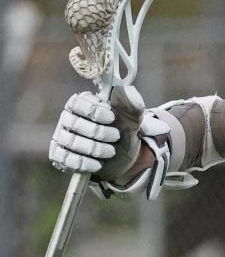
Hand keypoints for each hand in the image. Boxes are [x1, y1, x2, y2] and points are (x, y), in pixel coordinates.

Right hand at [49, 87, 171, 198]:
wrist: (123, 156)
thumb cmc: (123, 131)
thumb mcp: (131, 118)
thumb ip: (132, 104)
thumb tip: (129, 91)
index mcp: (81, 104)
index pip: (78, 103)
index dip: (94, 111)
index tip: (112, 117)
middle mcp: (67, 119)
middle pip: (74, 123)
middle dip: (99, 132)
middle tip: (116, 136)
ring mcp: (62, 137)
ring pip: (71, 142)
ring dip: (94, 148)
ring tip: (111, 151)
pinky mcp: (60, 156)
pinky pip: (66, 159)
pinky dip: (83, 163)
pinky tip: (98, 165)